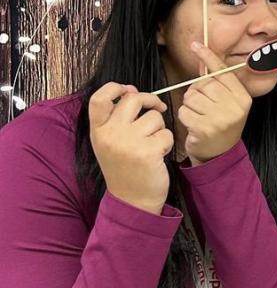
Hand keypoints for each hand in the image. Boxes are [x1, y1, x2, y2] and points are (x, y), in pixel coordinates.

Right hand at [89, 83, 172, 214]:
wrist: (132, 201)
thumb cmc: (125, 168)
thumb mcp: (109, 142)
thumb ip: (116, 118)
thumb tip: (130, 90)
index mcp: (97, 131)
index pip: (99, 98)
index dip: (114, 87)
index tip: (128, 89)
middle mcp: (110, 134)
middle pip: (133, 99)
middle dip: (150, 101)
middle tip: (155, 110)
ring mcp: (128, 142)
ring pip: (155, 117)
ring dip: (159, 129)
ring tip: (151, 145)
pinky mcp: (147, 151)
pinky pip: (167, 134)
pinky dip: (167, 143)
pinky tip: (158, 156)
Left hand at [176, 43, 251, 164]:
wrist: (220, 155)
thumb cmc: (221, 123)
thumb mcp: (226, 102)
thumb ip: (217, 83)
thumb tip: (202, 58)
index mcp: (242, 97)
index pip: (222, 72)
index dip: (208, 57)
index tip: (195, 45)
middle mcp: (235, 107)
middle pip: (204, 84)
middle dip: (196, 92)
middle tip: (202, 105)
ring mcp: (221, 118)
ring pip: (191, 97)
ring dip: (189, 105)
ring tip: (199, 115)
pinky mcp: (205, 128)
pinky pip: (184, 111)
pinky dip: (184, 117)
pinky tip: (194, 124)